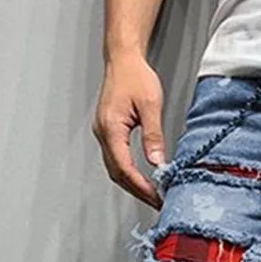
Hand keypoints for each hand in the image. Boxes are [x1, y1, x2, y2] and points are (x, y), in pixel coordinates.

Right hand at [92, 53, 165, 209]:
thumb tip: (157, 162)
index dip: (141, 186)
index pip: (124, 167)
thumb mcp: (150, 105)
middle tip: (157, 203)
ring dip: (133, 185)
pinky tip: (142, 179)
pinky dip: (129, 173)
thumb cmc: (135, 75)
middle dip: (137, 191)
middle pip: (117, 173)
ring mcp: (103, 133)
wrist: (123, 59)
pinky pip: (116, 159)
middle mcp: (103, 133)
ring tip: (152, 195)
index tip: (156, 197)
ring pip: (115, 169)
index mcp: (111, 128)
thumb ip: (154, 136)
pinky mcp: (108, 132)